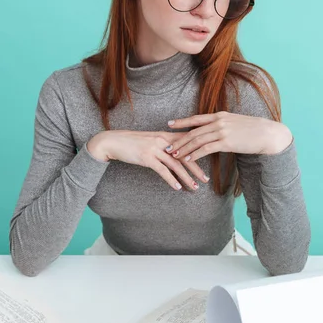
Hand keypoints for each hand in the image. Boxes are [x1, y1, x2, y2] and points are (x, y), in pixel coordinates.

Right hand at [87, 130, 209, 191]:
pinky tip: (177, 187)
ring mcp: (154, 149)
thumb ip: (164, 144)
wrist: (114, 141)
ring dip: (186, 178)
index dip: (199, 154)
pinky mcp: (146, 158)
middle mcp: (162, 141)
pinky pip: (162, 170)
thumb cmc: (132, 142)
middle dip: (196, 169)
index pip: (187, 144)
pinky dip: (171, 180)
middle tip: (205, 179)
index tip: (207, 164)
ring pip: (176, 165)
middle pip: (185, 155)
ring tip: (194, 187)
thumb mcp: (151, 140)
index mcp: (165, 135)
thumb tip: (176, 154)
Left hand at [165, 112, 292, 160]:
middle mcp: (219, 122)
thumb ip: (224, 124)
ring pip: (197, 140)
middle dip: (179, 140)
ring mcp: (222, 131)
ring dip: (184, 149)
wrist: (268, 134)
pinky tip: (188, 159)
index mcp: (220, 115)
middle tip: (167, 146)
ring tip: (174, 155)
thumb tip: (215, 129)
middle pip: (193, 131)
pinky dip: (195, 154)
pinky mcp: (226, 142)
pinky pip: (206, 149)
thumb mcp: (236, 122)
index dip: (182, 121)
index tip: (170, 123)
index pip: (196, 118)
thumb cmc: (254, 130)